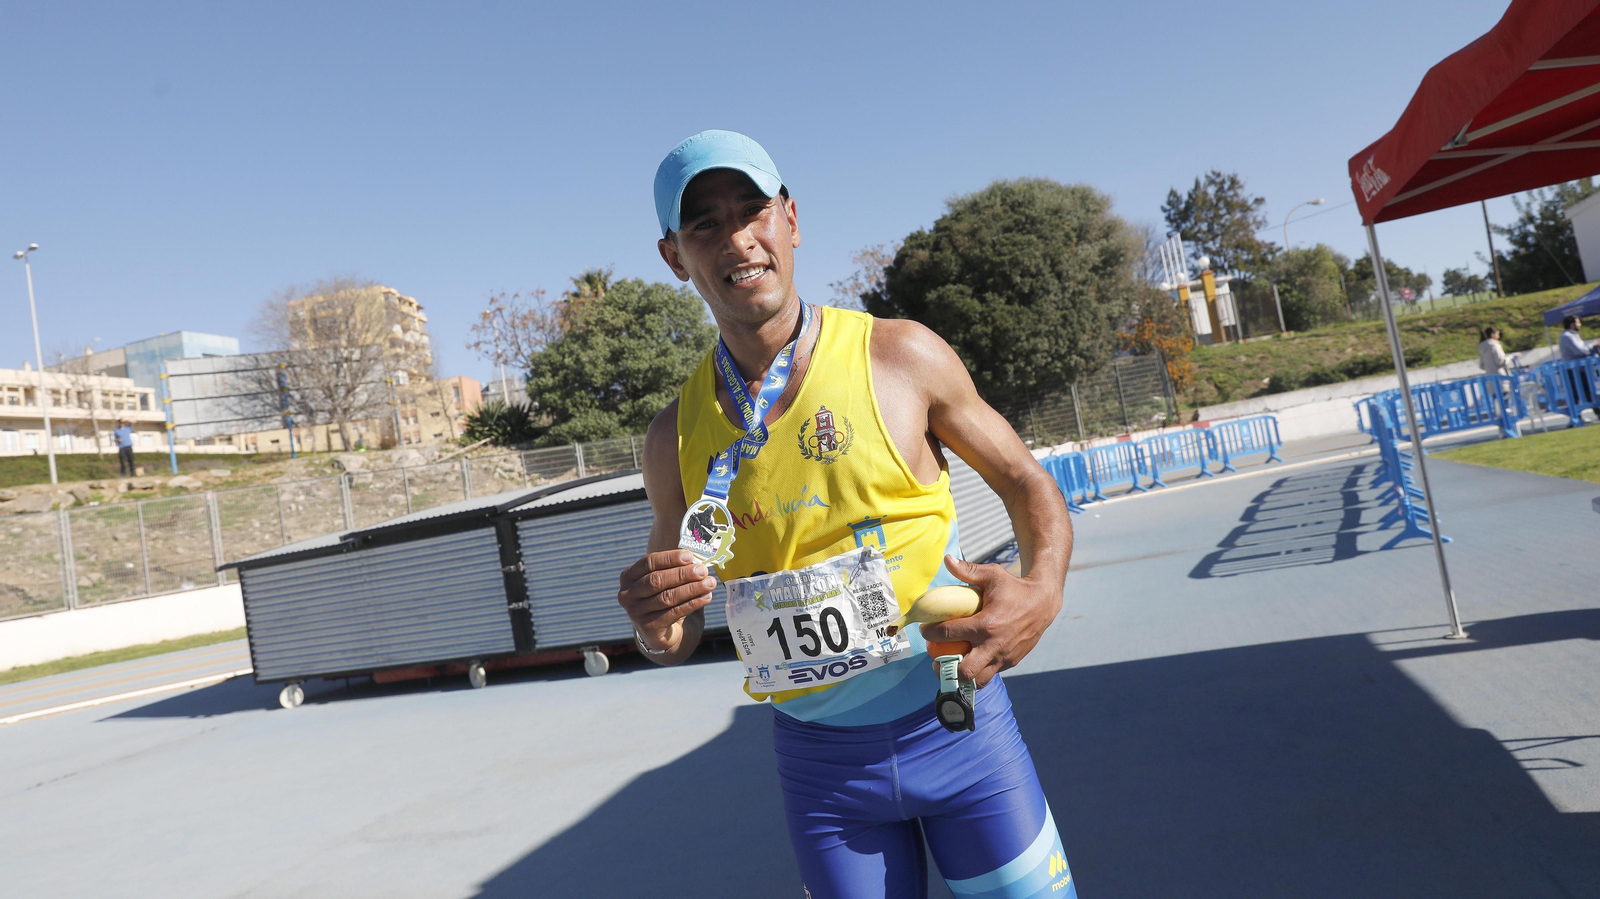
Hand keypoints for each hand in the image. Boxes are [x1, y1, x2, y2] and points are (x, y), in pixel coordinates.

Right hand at [617, 550, 718, 651]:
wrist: (660, 631)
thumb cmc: (663, 598)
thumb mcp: (664, 582)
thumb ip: (675, 570)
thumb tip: (698, 562)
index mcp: (628, 576)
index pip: (648, 562)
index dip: (669, 558)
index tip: (689, 556)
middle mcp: (628, 594)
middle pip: (656, 580)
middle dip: (682, 574)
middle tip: (703, 571)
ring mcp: (635, 613)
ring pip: (666, 597)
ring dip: (691, 589)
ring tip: (709, 583)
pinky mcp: (648, 627)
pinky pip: (674, 613)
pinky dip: (693, 604)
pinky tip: (706, 597)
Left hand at [918, 555, 1062, 687]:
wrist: (1044, 602)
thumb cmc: (1015, 587)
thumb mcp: (993, 575)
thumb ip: (968, 570)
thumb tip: (947, 559)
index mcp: (987, 624)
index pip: (950, 633)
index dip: (931, 633)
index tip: (924, 630)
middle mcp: (994, 645)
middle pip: (964, 671)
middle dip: (945, 669)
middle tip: (936, 659)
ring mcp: (1004, 657)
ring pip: (978, 680)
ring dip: (961, 677)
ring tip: (950, 666)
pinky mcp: (1011, 662)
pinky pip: (990, 674)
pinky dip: (977, 671)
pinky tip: (969, 660)